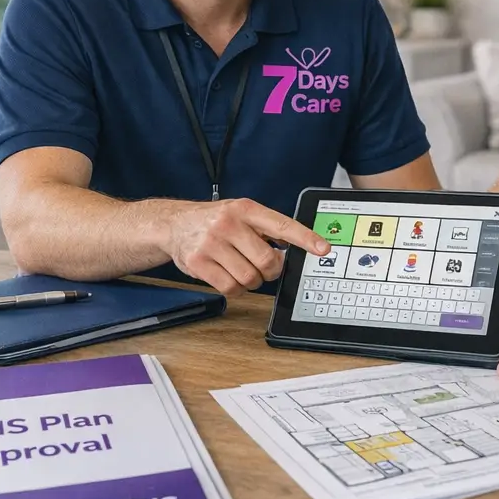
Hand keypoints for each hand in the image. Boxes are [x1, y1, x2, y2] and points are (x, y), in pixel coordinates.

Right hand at [164, 198, 328, 296]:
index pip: (282, 225)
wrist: (174, 224)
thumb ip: (266, 227)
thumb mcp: (241, 213)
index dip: (305, 238)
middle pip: (268, 261)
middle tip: (263, 266)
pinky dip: (235, 289)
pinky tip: (228, 276)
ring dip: (251, 281)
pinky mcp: (198, 262)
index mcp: (245, 209)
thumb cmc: (214, 221)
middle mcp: (228, 223)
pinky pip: (230, 288)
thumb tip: (296, 244)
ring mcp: (211, 244)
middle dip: (270, 270)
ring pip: (250, 278)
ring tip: (240, 268)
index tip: (323, 249)